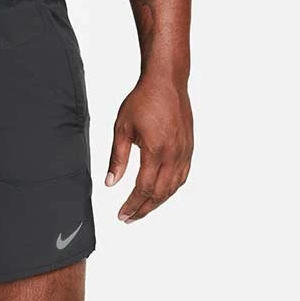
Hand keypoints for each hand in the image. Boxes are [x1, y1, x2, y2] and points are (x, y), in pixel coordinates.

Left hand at [105, 75, 192, 222]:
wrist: (167, 81)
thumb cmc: (144, 100)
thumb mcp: (122, 129)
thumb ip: (117, 158)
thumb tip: (110, 183)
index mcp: (156, 150)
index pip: (143, 188)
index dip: (132, 205)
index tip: (122, 215)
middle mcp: (174, 154)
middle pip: (159, 193)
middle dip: (143, 209)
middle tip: (129, 218)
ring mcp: (184, 151)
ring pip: (173, 187)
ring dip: (157, 202)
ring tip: (142, 210)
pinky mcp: (189, 147)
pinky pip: (182, 176)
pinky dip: (171, 189)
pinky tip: (161, 194)